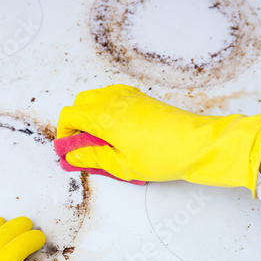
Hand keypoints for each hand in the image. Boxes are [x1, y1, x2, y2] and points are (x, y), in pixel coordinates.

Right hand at [57, 85, 260, 196]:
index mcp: (103, 116)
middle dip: (75, 123)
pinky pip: (113, 96)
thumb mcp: (121, 165)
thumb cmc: (161, 156)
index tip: (68, 150)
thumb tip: (72, 155)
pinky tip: (117, 130)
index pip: (69, 116)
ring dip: (90, 115)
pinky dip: (106, 109)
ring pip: (96, 98)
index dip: (64, 133)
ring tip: (101, 140)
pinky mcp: (140, 97)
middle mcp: (112, 100)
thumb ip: (92, 157)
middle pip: (80, 103)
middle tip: (82, 146)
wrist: (196, 143)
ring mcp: (128, 95)